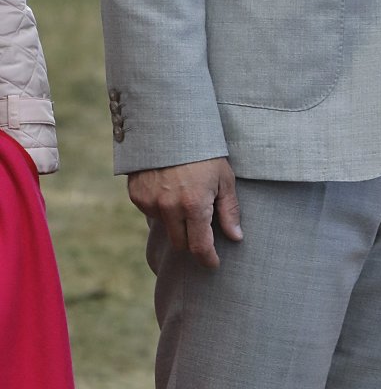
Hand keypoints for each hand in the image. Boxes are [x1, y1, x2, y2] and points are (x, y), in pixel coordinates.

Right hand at [127, 157, 242, 269]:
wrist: (168, 124)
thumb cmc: (203, 151)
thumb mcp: (224, 178)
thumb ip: (229, 210)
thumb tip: (236, 237)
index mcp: (194, 205)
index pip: (200, 247)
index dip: (208, 259)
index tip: (213, 264)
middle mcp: (169, 208)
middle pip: (181, 243)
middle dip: (192, 241)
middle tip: (203, 228)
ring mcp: (149, 202)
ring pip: (165, 227)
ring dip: (176, 222)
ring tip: (185, 196)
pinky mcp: (136, 195)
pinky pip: (151, 212)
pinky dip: (161, 207)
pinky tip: (169, 188)